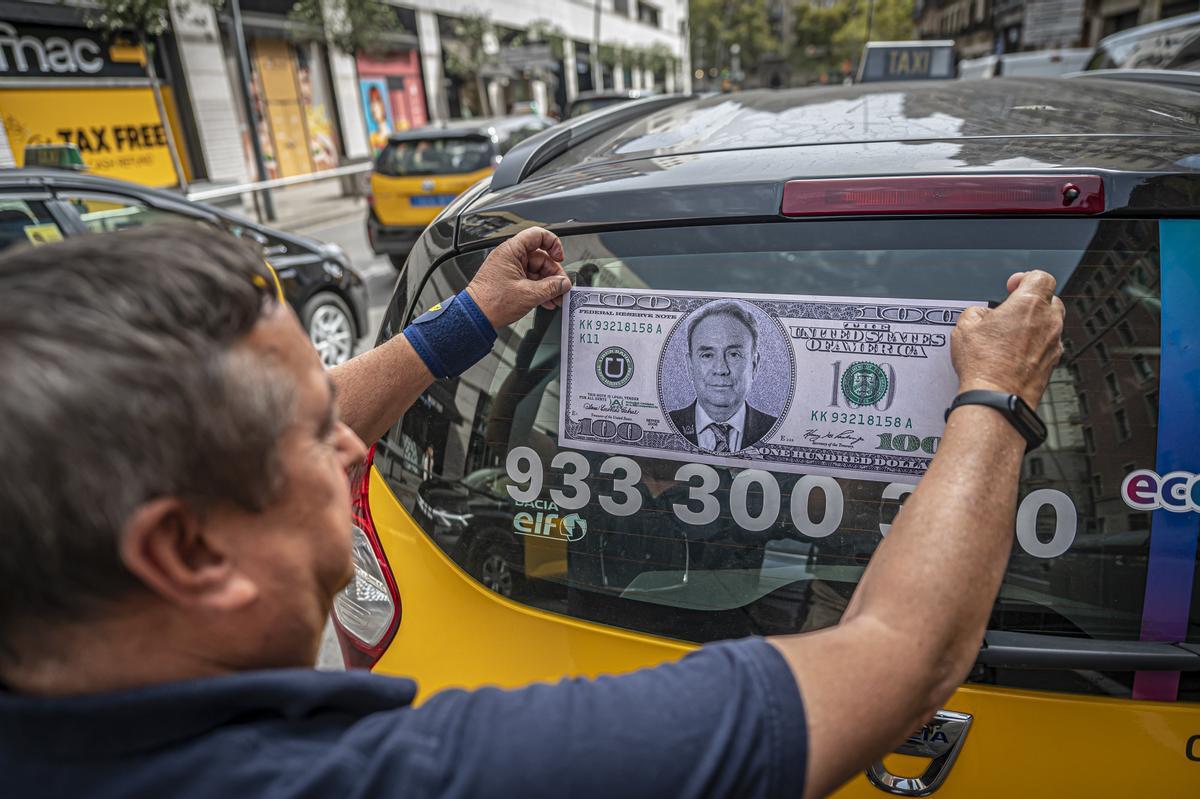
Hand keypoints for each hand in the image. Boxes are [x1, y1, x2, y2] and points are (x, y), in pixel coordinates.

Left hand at [465, 227, 570, 327]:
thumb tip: (563, 284)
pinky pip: (530, 280)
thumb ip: (551, 287)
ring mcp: (510, 268)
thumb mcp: (529, 294)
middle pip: (541, 257)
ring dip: (548, 285)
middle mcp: (510, 256)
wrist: (476, 317)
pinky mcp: (510, 280)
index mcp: (511, 251)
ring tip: (556, 298)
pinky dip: (540, 289)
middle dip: (553, 274)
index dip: (553, 244)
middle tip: (561, 288)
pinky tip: (546, 300)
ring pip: (537, 271)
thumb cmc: (491, 302)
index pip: (538, 235)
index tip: (560, 258)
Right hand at [951, 270, 1064, 407]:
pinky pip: (1047, 346)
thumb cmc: (984, 364)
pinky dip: (1034, 346)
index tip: (1012, 286)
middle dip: (1031, 302)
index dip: (1026, 277)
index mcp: (1029, 304)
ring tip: (1009, 336)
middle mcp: (1048, 322)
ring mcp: (1054, 344)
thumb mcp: (965, 326)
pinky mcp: (1052, 363)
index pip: (1042, 277)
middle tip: (1010, 311)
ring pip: (1050, 324)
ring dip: (1033, 325)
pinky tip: (1013, 354)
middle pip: (1050, 299)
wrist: (996, 397)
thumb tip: (983, 315)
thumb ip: (978, 311)